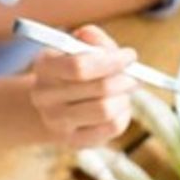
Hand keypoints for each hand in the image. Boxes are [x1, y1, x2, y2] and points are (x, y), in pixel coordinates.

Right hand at [29, 25, 138, 147]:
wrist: (55, 102)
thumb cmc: (74, 66)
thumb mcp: (79, 44)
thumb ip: (93, 38)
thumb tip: (107, 49)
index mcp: (45, 66)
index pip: (79, 67)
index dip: (112, 61)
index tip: (130, 55)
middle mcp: (45, 97)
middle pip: (99, 89)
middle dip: (125, 78)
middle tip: (134, 74)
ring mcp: (57, 123)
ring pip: (106, 111)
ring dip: (124, 97)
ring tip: (124, 89)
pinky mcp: (74, 141)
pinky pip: (112, 128)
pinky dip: (123, 113)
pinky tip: (118, 105)